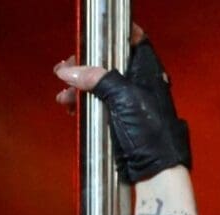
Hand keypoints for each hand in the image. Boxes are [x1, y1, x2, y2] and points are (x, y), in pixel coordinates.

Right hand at [53, 24, 191, 183]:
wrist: (156, 171)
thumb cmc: (149, 132)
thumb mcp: (125, 99)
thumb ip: (98, 80)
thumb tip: (68, 72)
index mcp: (148, 72)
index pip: (132, 42)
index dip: (111, 38)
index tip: (88, 41)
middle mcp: (139, 83)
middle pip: (108, 64)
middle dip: (83, 66)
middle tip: (63, 71)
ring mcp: (129, 102)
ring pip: (99, 85)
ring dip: (78, 87)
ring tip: (63, 97)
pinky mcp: (119, 120)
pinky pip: (98, 104)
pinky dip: (83, 103)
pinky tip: (70, 108)